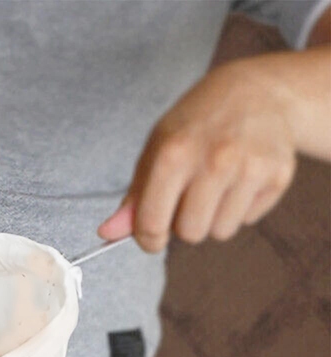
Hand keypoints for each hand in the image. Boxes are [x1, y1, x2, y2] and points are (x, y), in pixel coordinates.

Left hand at [98, 58, 297, 252]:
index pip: (152, 224)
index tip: (151, 235)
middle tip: (190, 196)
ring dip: (213, 218)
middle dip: (184, 224)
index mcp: (174, 154)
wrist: (257, 90)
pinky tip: (240, 179)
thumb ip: (134, 197)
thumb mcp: (157, 151)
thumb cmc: (196, 125)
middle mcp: (214, 160)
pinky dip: (239, 208)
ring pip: (220, 232)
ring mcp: (250, 167)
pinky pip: (247, 220)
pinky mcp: (278, 174)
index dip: (148, 238)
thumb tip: (107, 233)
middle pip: (189, 234)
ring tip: (216, 185)